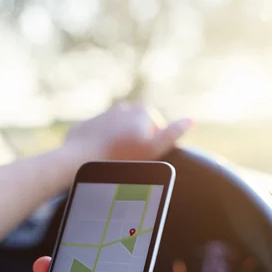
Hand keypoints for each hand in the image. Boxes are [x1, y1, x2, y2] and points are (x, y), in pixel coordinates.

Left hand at [65, 102, 191, 161]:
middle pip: (136, 129)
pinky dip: (98, 146)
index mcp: (142, 111)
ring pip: (116, 132)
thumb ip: (173, 133)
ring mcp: (102, 116)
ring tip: (114, 162)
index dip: (153, 145)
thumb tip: (191, 119)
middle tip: (130, 162)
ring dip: (117, 144)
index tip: (144, 158)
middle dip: (135, 142)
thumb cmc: (120, 158)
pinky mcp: (84, 127)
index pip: (156, 128)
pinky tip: (98, 160)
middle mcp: (122, 108)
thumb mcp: (153, 148)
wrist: (81, 159)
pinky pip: (96, 137)